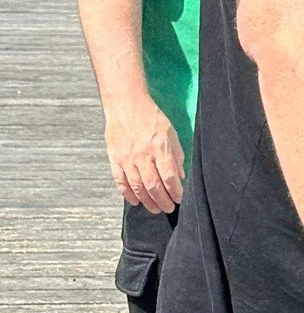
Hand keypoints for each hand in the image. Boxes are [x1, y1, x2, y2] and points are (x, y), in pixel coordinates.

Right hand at [104, 95, 184, 214]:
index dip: (175, 191)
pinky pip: (120, 180)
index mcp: (159, 148)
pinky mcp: (114, 158)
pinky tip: (135, 201)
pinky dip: (127, 193)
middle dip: (162, 201)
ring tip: (155, 208)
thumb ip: (177, 154)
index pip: (169, 177)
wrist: (126, 104)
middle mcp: (143, 155)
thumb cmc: (151, 116)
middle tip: (168, 209)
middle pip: (153, 186)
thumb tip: (180, 175)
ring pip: (137, 187)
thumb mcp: (171, 132)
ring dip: (147, 201)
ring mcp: (127, 158)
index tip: (179, 199)